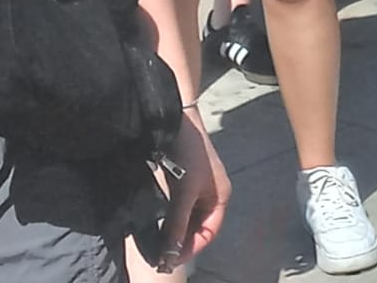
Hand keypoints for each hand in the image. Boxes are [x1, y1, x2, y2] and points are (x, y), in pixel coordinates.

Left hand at [156, 113, 230, 268]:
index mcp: (220, 197)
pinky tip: (157, 222)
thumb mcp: (184, 192)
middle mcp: (211, 194)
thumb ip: (177, 224)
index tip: (170, 258)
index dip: (191, 247)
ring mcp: (197, 188)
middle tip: (161, 253)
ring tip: (157, 240)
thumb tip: (169, 254)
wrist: (176, 119)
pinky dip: (169, 217)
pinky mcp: (183, 182)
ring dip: (174, 229)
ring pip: (186, 218)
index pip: (209, 232)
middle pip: (198, 226)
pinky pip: (178, 207)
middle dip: (182, 240)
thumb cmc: (188, 153)